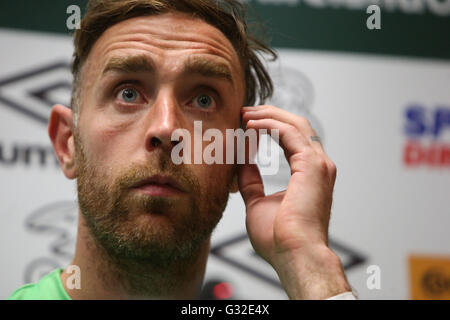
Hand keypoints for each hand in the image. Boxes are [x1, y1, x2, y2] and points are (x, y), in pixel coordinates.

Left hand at [238, 105, 350, 298]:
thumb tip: (240, 164)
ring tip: (245, 114)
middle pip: (296, 126)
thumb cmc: (279, 237)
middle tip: (245, 112)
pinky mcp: (313, 165)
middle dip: (270, 115)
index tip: (247, 124)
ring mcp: (319, 164)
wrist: (294, 254)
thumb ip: (251, 182)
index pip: (292, 139)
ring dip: (269, 116)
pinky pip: (289, 133)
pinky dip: (270, 125)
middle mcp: (319, 165)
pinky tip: (251, 125)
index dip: (270, 127)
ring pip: (295, 124)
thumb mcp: (257, 203)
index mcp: (309, 174)